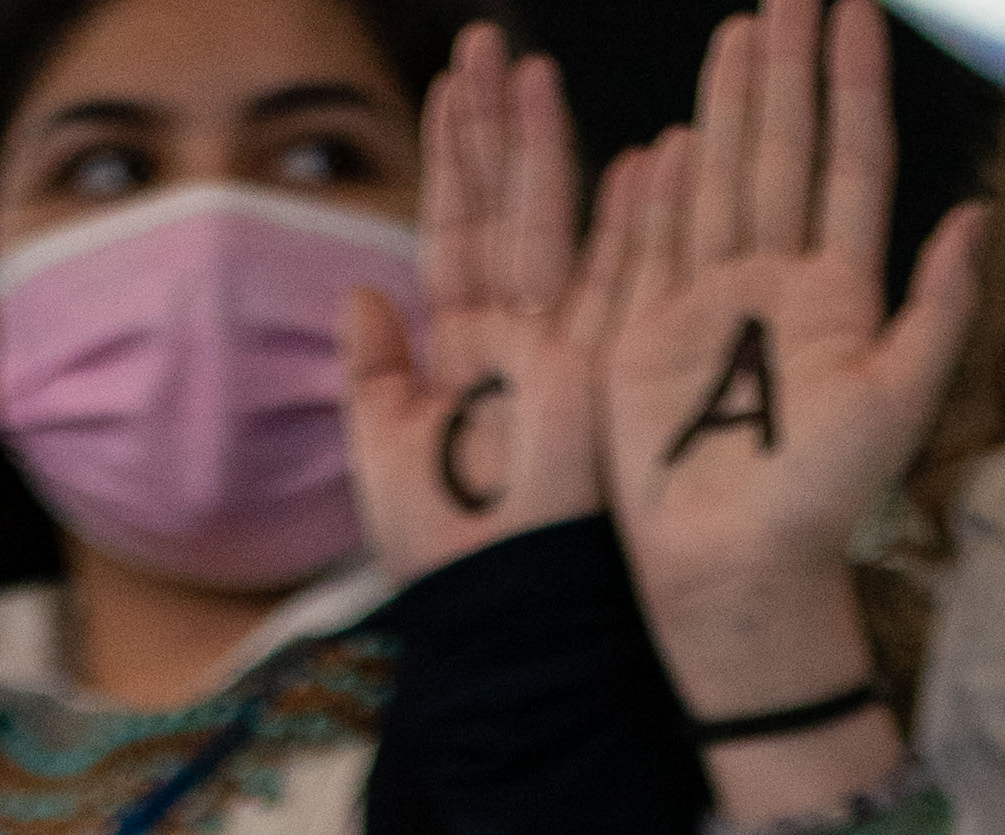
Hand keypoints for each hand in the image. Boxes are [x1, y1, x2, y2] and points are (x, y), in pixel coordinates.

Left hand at [346, 24, 618, 582]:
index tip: (450, 89)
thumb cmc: (442, 550)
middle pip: (502, 208)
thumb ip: (371, 369)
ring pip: (553, 227)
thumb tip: (359, 289)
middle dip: (495, 125)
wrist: (498, 608)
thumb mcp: (379, 452)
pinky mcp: (601, 375)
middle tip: (490, 41)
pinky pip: (621, 282)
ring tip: (538, 71)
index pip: (454, 232)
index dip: (452, 161)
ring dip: (547, 149)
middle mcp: (515, 338)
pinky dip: (635, 221)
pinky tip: (644, 158)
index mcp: (461, 354)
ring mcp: (562, 350)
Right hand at [597, 0, 984, 715]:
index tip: (855, 7)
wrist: (737, 573)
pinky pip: (655, 246)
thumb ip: (937, 308)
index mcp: (838, 294)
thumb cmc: (821, 502)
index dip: (853, 85)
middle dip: (787, 69)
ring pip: (723, 181)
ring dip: (729, 107)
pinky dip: (662, 191)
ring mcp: (709, 308)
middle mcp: (775, 286)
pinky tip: (674, 139)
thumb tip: (975, 215)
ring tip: (740, 32)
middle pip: (782, 153)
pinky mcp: (648, 341)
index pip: (848, 164)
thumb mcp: (897, 403)